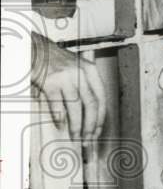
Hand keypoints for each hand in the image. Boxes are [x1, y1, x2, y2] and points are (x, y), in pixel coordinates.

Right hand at [31, 33, 105, 147]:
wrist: (35, 47)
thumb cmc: (55, 60)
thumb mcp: (76, 68)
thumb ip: (85, 87)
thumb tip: (90, 115)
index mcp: (91, 71)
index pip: (102, 99)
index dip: (101, 118)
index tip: (98, 132)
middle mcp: (81, 73)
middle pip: (92, 105)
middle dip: (92, 126)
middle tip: (89, 140)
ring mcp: (66, 77)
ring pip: (77, 107)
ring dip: (78, 126)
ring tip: (77, 138)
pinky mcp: (50, 82)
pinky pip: (58, 104)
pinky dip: (60, 117)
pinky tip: (61, 125)